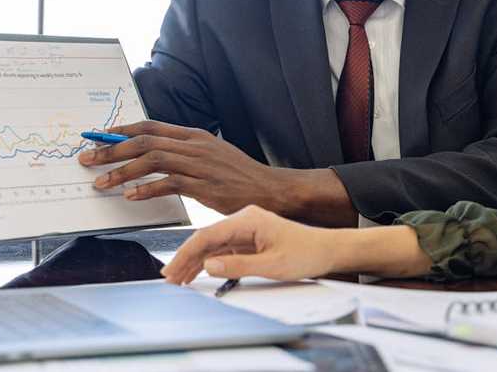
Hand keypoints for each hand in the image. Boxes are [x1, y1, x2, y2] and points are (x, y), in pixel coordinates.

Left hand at [78, 120, 283, 213]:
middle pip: (145, 140)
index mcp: (194, 135)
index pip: (150, 125)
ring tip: (101, 181)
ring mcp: (200, 164)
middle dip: (111, 149)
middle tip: (88, 158)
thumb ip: (184, 153)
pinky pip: (169, 183)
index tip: (98, 136)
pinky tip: (130, 196)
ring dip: (122, 170)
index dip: (121, 129)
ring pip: (152, 159)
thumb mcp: (211, 155)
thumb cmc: (239, 176)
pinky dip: (146, 189)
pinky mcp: (205, 186)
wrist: (270, 189)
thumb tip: (154, 156)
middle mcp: (195, 145)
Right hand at [161, 205, 340, 283]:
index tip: (172, 268)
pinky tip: (198, 272)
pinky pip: (223, 249)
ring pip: (212, 245)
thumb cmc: (307, 252)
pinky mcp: (250, 239)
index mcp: (248, 219)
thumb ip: (239, 265)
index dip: (186, 253)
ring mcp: (246, 229)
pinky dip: (209, 262)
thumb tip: (209, 265)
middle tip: (169, 278)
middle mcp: (245, 220)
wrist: (328, 249)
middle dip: (186, 259)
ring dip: (195, 261)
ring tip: (178, 279)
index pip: (207, 235)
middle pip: (206, 239)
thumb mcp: (272, 264)